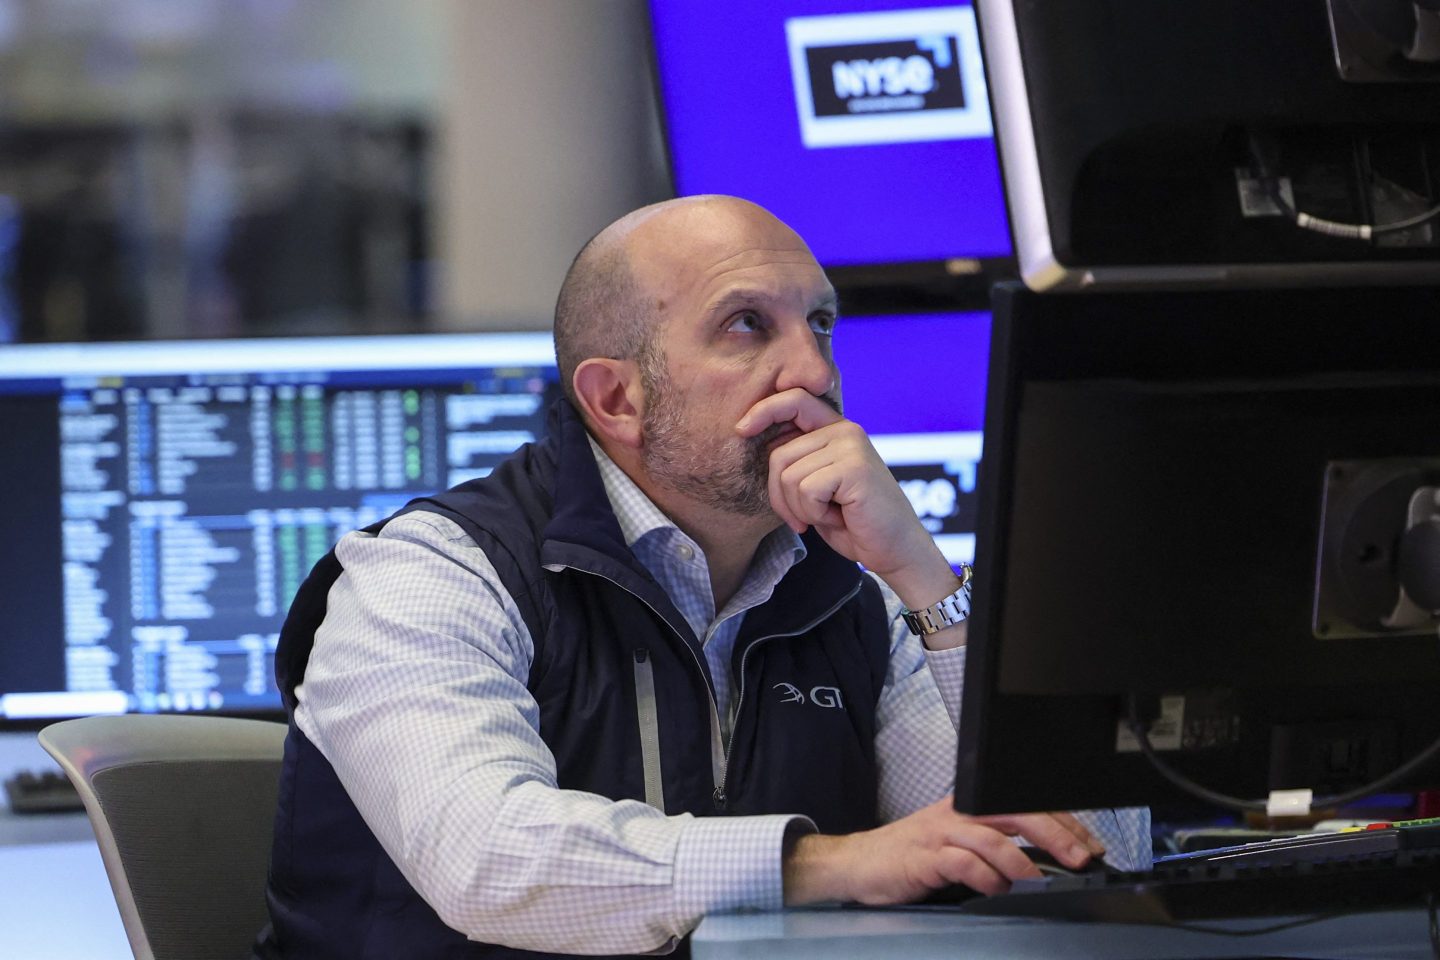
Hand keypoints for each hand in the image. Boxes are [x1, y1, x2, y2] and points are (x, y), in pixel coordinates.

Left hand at [735, 388, 938, 580]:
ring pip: (789, 475)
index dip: (764, 410)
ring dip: (800, 508)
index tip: (741, 429)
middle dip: (779, 496)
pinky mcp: (855, 467)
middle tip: (802, 518)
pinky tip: (837, 517)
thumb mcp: (816, 487)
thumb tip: (751, 438)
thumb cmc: (852, 522)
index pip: (794, 400)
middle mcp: (845, 431)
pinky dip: (814, 513)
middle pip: (779, 455)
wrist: (895, 550)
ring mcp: (851, 446)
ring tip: (827, 515)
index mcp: (836, 430)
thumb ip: (796, 463)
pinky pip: (806, 490)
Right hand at [783, 797, 1105, 904]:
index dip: (1063, 823)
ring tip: (1044, 881)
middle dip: (1056, 834)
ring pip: (993, 837)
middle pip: (1016, 813)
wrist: (857, 862)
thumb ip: (993, 848)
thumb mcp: (956, 843)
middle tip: (1083, 858)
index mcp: (969, 805)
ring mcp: (939, 833)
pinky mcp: (924, 857)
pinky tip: (997, 889)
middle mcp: (957, 812)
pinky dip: (986, 878)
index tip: (1092, 845)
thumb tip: (1045, 865)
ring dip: (1024, 862)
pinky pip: (963, 863)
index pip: (1026, 805)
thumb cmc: (909, 856)